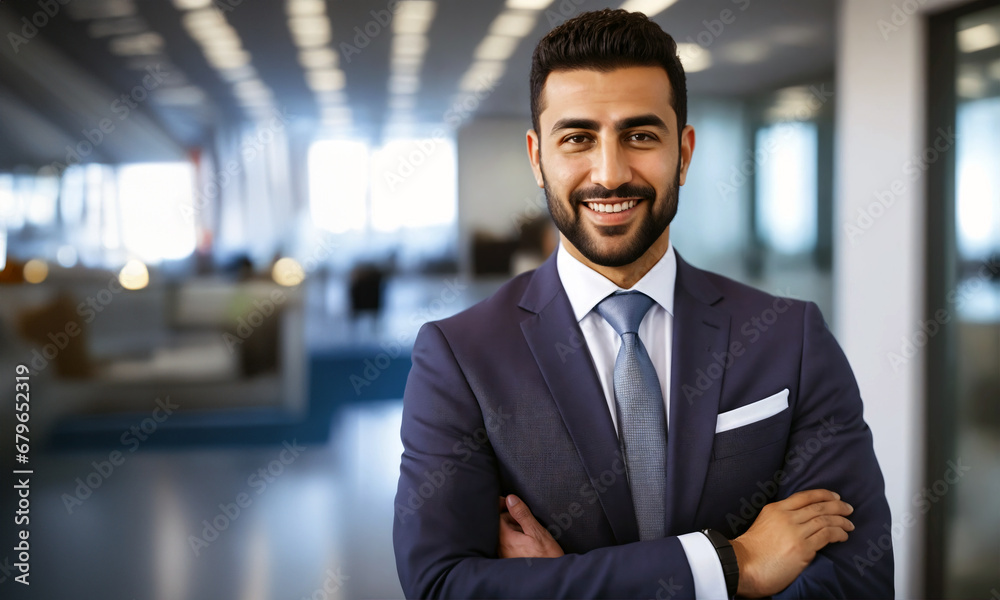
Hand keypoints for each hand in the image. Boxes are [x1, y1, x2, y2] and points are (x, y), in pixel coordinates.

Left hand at [497, 495, 564, 558]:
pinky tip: (527, 541)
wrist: (550, 577)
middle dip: (511, 518)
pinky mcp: (509, 560)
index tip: (511, 501)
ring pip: (504, 534)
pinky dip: (515, 537)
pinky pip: (508, 543)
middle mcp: (501, 547)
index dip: (503, 506)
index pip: (496, 516)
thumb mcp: (536, 531)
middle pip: (500, 524)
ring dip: (514, 528)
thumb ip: (522, 514)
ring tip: (529, 531)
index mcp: (505, 538)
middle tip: (526, 518)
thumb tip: (511, 499)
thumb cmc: (546, 556)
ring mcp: (504, 554)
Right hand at [730, 489, 853, 597]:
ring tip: (850, 525)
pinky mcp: (802, 548)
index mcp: (776, 509)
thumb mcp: (764, 524)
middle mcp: (787, 517)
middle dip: (838, 507)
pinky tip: (843, 536)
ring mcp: (795, 532)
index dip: (823, 495)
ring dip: (841, 522)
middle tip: (849, 509)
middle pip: (818, 507)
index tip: (835, 497)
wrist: (742, 566)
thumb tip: (802, 521)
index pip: (804, 496)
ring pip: (825, 520)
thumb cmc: (752, 550)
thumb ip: (781, 519)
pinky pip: (826, 536)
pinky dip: (838, 534)